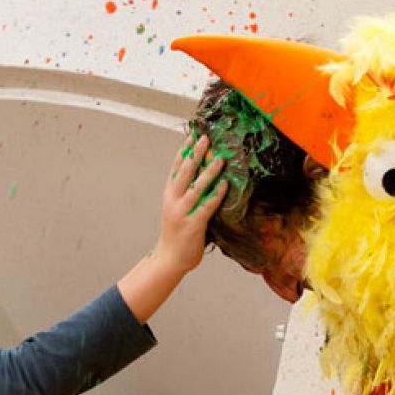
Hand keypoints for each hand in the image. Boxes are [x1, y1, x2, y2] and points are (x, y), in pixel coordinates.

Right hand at [156, 134, 227, 273]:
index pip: (176, 168)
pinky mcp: (193, 224)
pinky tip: (225, 185)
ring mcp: (182, 212)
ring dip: (209, 171)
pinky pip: (207, 205)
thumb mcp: (176, 208)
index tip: (193, 136)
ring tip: (220, 159)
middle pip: (184, 172)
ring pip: (196, 187)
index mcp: (169, 194)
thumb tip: (202, 174)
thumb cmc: (176, 233)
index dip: (184, 151)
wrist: (169, 258)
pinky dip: (216, 194)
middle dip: (195, 154)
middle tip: (205, 139)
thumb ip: (185, 193)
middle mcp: (173, 200)